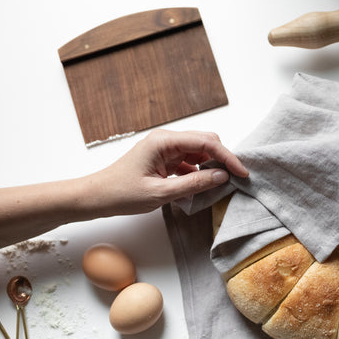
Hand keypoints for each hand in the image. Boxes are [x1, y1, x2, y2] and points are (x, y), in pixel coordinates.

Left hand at [86, 129, 248, 215]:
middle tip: (234, 179)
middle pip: (205, 143)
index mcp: (164, 141)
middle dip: (222, 159)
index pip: (206, 142)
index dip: (227, 157)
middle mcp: (166, 140)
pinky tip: (202, 188)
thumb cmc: (121, 193)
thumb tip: (222, 176)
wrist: (96, 197)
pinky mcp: (164, 160)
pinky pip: (189, 163)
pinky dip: (198, 174)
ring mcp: (165, 149)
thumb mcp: (161, 193)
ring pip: (199, 153)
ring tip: (220, 185)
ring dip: (211, 167)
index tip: (242, 172)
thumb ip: (194, 184)